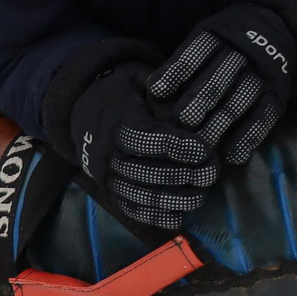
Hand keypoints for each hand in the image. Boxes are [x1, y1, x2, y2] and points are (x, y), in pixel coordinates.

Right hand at [68, 64, 220, 229]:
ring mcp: (106, 175)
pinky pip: (129, 208)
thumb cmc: (125, 91)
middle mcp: (106, 152)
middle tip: (212, 173)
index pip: (144, 136)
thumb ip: (163, 90)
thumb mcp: (140, 78)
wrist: (84, 111)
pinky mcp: (109, 190)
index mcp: (117, 120)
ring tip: (201, 195)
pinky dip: (154, 216)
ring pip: (137, 193)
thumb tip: (188, 105)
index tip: (203, 149)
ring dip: (171, 198)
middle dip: (179, 173)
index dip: (174, 145)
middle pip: (142, 169)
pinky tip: (179, 217)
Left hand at [147, 2, 296, 166]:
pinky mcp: (277, 96)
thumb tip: (154, 97)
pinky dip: (247, 137)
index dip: (176, 72)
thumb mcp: (202, 43)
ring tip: (199, 147)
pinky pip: (264, 117)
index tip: (157, 92)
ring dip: (219, 124)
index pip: (196, 51)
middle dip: (197, 102)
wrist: (274, 36)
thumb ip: (180, 68)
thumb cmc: (222, 48)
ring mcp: (262, 75)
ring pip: (240, 99)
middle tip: (179, 123)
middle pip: (217, 78)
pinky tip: (231, 156)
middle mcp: (242, 54)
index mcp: (218, 37)